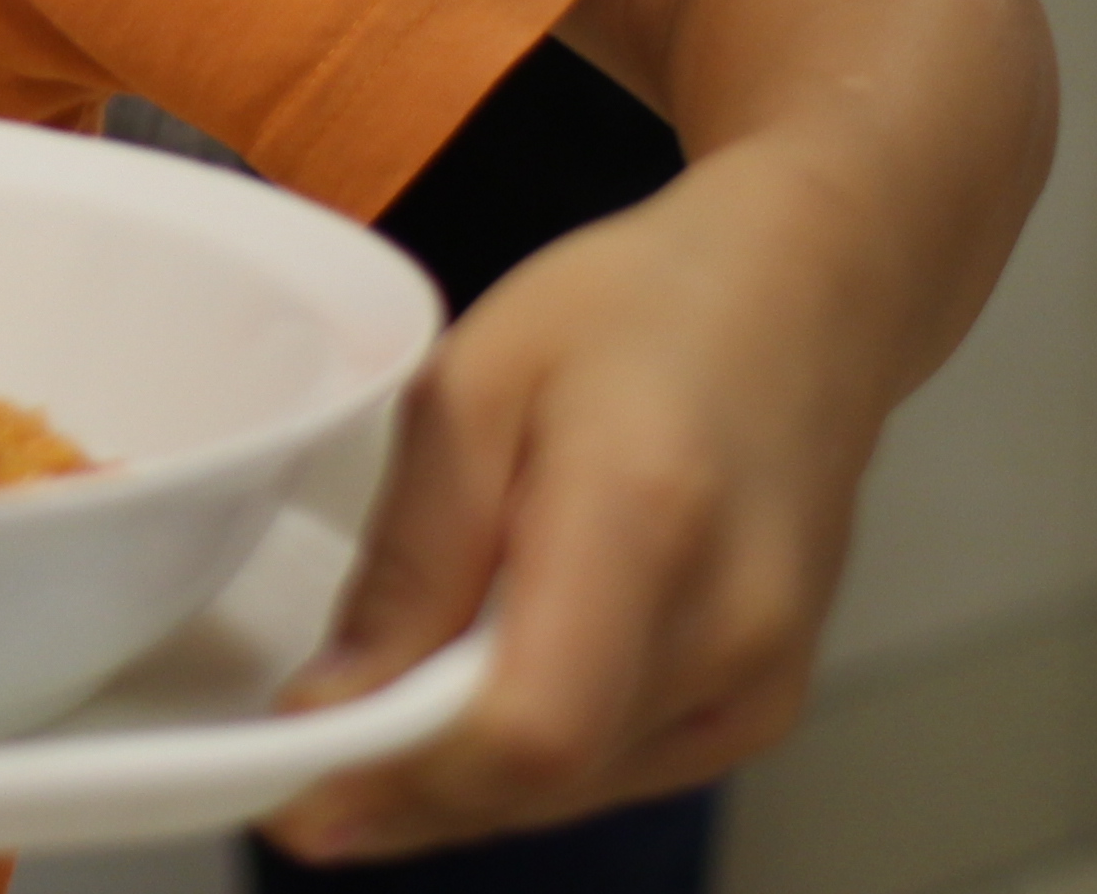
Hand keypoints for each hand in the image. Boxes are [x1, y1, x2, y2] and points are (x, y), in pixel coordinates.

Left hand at [259, 149, 882, 862]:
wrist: (798, 302)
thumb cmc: (638, 313)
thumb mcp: (473, 385)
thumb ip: (409, 556)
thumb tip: (337, 701)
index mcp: (646, 518)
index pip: (532, 725)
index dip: (404, 780)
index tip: (299, 793)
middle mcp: (731, 625)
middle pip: (544, 779)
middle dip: (405, 793)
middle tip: (299, 777)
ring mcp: (764, 679)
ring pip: (575, 795)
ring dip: (459, 783)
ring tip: (373, 730)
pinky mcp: (765, 705)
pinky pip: (619, 774)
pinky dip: (529, 764)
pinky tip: (471, 707)